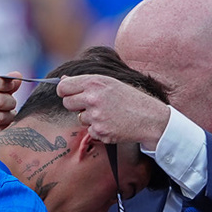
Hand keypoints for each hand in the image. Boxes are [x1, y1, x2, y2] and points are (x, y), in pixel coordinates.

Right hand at [0, 71, 20, 147]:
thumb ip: (4, 83)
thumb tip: (18, 76)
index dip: (3, 83)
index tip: (11, 86)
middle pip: (0, 101)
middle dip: (11, 103)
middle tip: (11, 104)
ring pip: (0, 117)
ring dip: (9, 117)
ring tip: (7, 115)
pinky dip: (2, 128)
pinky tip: (0, 125)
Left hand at [56, 74, 172, 147]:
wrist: (149, 118)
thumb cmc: (130, 98)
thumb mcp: (110, 83)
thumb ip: (86, 82)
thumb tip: (62, 79)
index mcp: (95, 82)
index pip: (63, 87)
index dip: (64, 91)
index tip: (68, 93)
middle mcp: (93, 98)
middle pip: (67, 103)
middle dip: (76, 105)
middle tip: (92, 105)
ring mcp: (95, 116)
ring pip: (79, 118)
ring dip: (90, 118)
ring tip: (108, 114)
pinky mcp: (99, 131)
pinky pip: (90, 131)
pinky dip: (98, 129)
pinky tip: (112, 124)